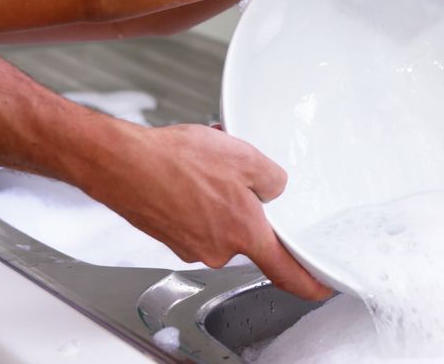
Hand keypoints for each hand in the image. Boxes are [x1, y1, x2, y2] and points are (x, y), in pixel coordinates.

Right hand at [87, 123, 331, 300]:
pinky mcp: (170, 235)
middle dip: (246, 204)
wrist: (122, 164)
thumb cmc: (176, 162)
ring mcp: (191, 246)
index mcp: (244, 234)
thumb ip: (272, 179)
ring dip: (219, 196)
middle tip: (236, 174)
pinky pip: (196, 217)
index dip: (308, 282)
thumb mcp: (244, 157)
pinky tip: (186, 174)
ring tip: (204, 167)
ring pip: (219, 221)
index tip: (321, 286)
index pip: (287, 272)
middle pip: (248, 233)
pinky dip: (196, 197)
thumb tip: (272, 189)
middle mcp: (218, 249)